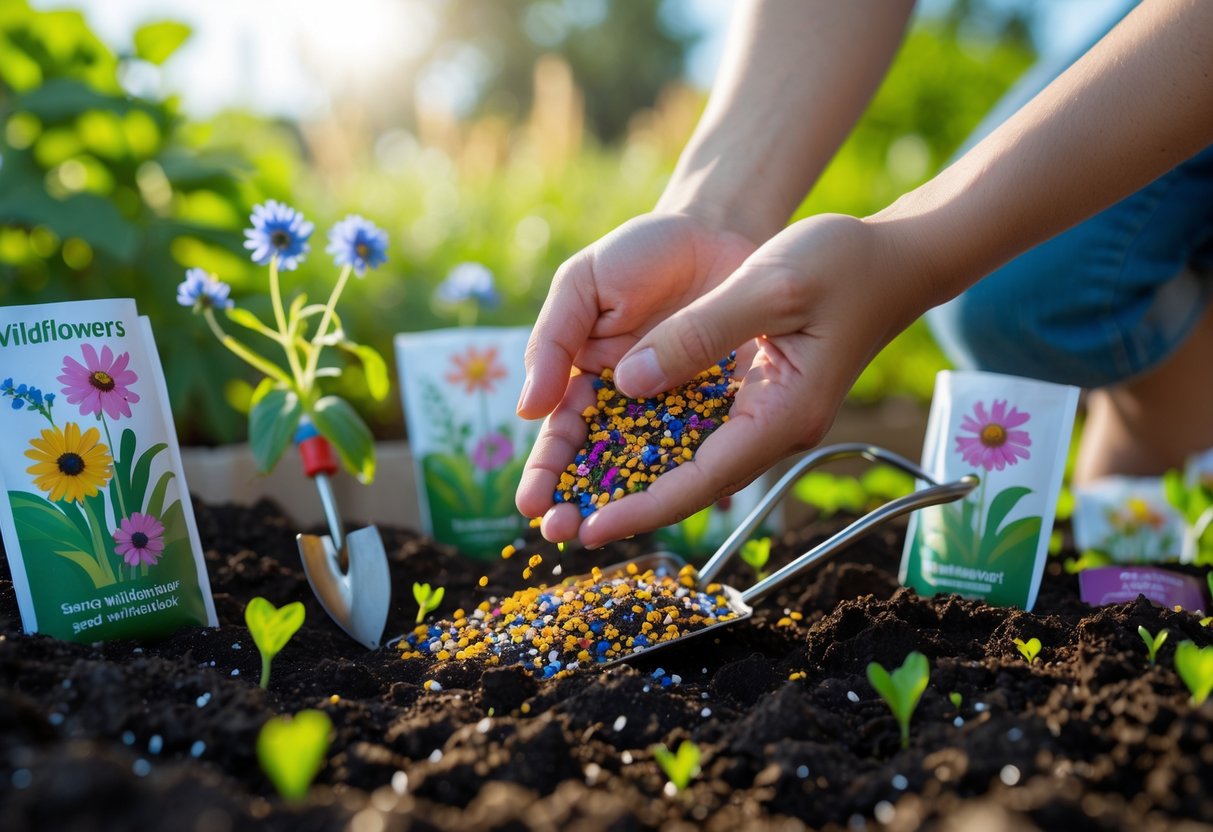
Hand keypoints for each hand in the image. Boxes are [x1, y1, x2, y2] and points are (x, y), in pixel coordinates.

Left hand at [518, 212, 930, 547]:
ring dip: (634, 479)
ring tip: (573, 497)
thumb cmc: (840, 263)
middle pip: (691, 484)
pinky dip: (654, 441)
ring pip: (691, 462)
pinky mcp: (758, 398)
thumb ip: (699, 333)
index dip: (645, 506)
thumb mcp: (767, 285)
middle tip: (563, 526)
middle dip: (628, 505)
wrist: (893, 258)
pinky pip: (698, 430)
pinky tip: (610, 442)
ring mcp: (767, 416)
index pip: (703, 478)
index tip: (593, 526)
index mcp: (783, 413)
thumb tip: (629, 381)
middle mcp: (773, 428)